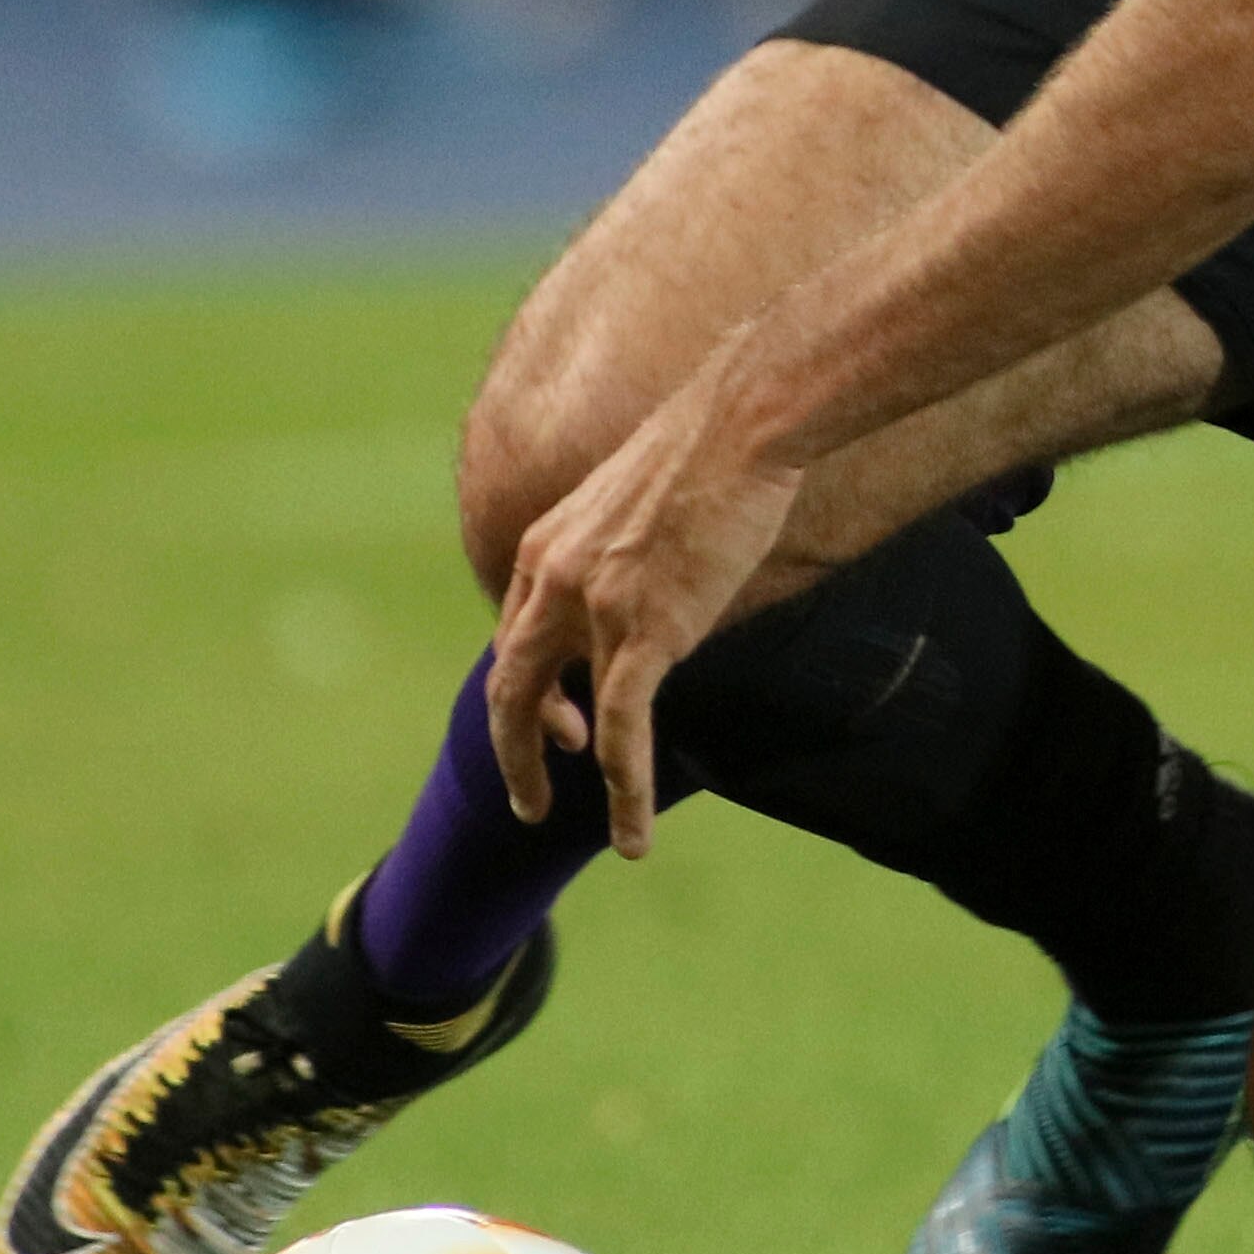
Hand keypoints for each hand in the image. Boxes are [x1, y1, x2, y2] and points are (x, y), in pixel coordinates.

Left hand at [487, 351, 804, 858]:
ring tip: (577, 824)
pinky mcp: (646, 631)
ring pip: (553, 717)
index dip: (533, 691)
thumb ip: (625, 544)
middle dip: (516, 748)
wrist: (745, 420)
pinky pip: (620, 732)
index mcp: (544, 545)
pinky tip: (633, 833)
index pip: (517, 637)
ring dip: (550, 778)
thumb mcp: (638, 494)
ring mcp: (593, 607)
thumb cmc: (714, 443)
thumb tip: (656, 568)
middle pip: (508, 686)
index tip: (565, 723)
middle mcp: (551, 578)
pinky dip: (624, 791)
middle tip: (530, 794)